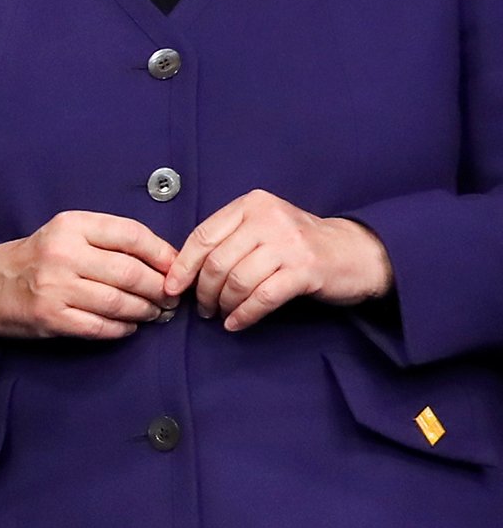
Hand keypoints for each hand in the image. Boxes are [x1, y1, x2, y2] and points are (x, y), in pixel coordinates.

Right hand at [0, 211, 179, 344]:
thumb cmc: (40, 258)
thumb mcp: (69, 234)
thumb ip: (111, 241)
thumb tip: (166, 262)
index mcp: (71, 225)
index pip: (131, 235)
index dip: (162, 254)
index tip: (176, 268)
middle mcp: (63, 253)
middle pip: (131, 273)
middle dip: (159, 289)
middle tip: (170, 299)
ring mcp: (55, 287)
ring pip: (120, 303)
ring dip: (145, 312)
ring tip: (154, 314)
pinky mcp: (51, 317)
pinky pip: (101, 327)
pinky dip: (122, 329)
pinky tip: (128, 326)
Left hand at [164, 189, 392, 331]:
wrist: (355, 251)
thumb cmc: (297, 243)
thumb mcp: (262, 227)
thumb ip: (228, 238)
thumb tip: (184, 270)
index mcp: (251, 204)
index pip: (203, 236)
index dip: (183, 266)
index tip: (172, 287)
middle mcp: (268, 218)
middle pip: (217, 261)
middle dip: (203, 290)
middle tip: (202, 308)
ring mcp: (288, 244)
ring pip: (237, 280)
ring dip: (223, 304)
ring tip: (220, 315)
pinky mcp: (305, 270)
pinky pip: (263, 297)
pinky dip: (245, 314)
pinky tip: (237, 323)